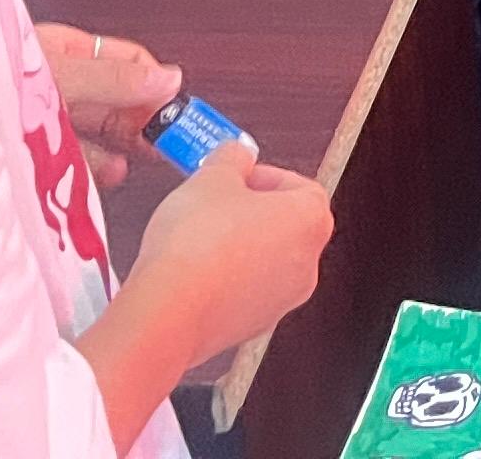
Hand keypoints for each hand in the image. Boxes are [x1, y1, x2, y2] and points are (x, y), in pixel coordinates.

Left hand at [34, 25, 180, 187]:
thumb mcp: (62, 76)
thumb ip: (115, 80)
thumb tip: (170, 78)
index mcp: (64, 51)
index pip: (126, 60)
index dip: (155, 81)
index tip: (175, 109)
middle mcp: (59, 83)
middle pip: (118, 98)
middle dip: (145, 117)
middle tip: (168, 138)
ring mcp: (47, 121)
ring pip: (100, 131)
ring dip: (126, 142)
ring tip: (146, 155)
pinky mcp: (37, 155)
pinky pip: (77, 159)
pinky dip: (99, 166)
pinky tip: (112, 171)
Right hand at [132, 140, 333, 360]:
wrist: (169, 311)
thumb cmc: (195, 247)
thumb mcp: (212, 177)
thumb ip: (232, 157)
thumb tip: (237, 154)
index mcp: (310, 221)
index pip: (300, 185)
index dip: (265, 175)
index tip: (237, 175)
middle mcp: (307, 264)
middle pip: (285, 223)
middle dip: (251, 209)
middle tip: (216, 201)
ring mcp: (282, 300)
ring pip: (265, 259)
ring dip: (239, 243)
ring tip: (200, 235)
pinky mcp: (253, 325)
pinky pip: (245, 289)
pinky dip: (227, 276)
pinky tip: (196, 268)